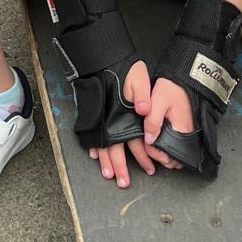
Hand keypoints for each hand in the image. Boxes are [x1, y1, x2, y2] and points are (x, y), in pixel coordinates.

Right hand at [83, 61, 177, 185]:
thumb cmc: (121, 68)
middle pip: (115, 149)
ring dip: (105, 161)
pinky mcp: (93, 114)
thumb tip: (144, 109)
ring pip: (103, 145)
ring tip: (108, 174)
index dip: (142, 157)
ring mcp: (100, 118)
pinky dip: (92, 146)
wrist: (99, 58)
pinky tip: (94, 154)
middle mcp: (111, 121)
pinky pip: (91, 134)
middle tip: (123, 182)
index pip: (134, 143)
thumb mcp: (138, 77)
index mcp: (124, 116)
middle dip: (119, 167)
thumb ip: (142, 94)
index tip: (150, 170)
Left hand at [143, 77, 194, 161]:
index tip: (145, 142)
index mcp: (181, 131)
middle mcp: (188, 137)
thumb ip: (152, 120)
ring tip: (154, 141)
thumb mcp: (159, 100)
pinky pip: (179, 148)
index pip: (167, 155)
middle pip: (172, 160)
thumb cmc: (172, 88)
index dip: (153, 152)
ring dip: (164, 153)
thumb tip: (148, 140)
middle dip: (158, 155)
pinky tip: (161, 138)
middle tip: (148, 143)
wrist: (185, 78)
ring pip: (176, 157)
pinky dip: (170, 148)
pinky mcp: (187, 132)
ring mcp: (189, 136)